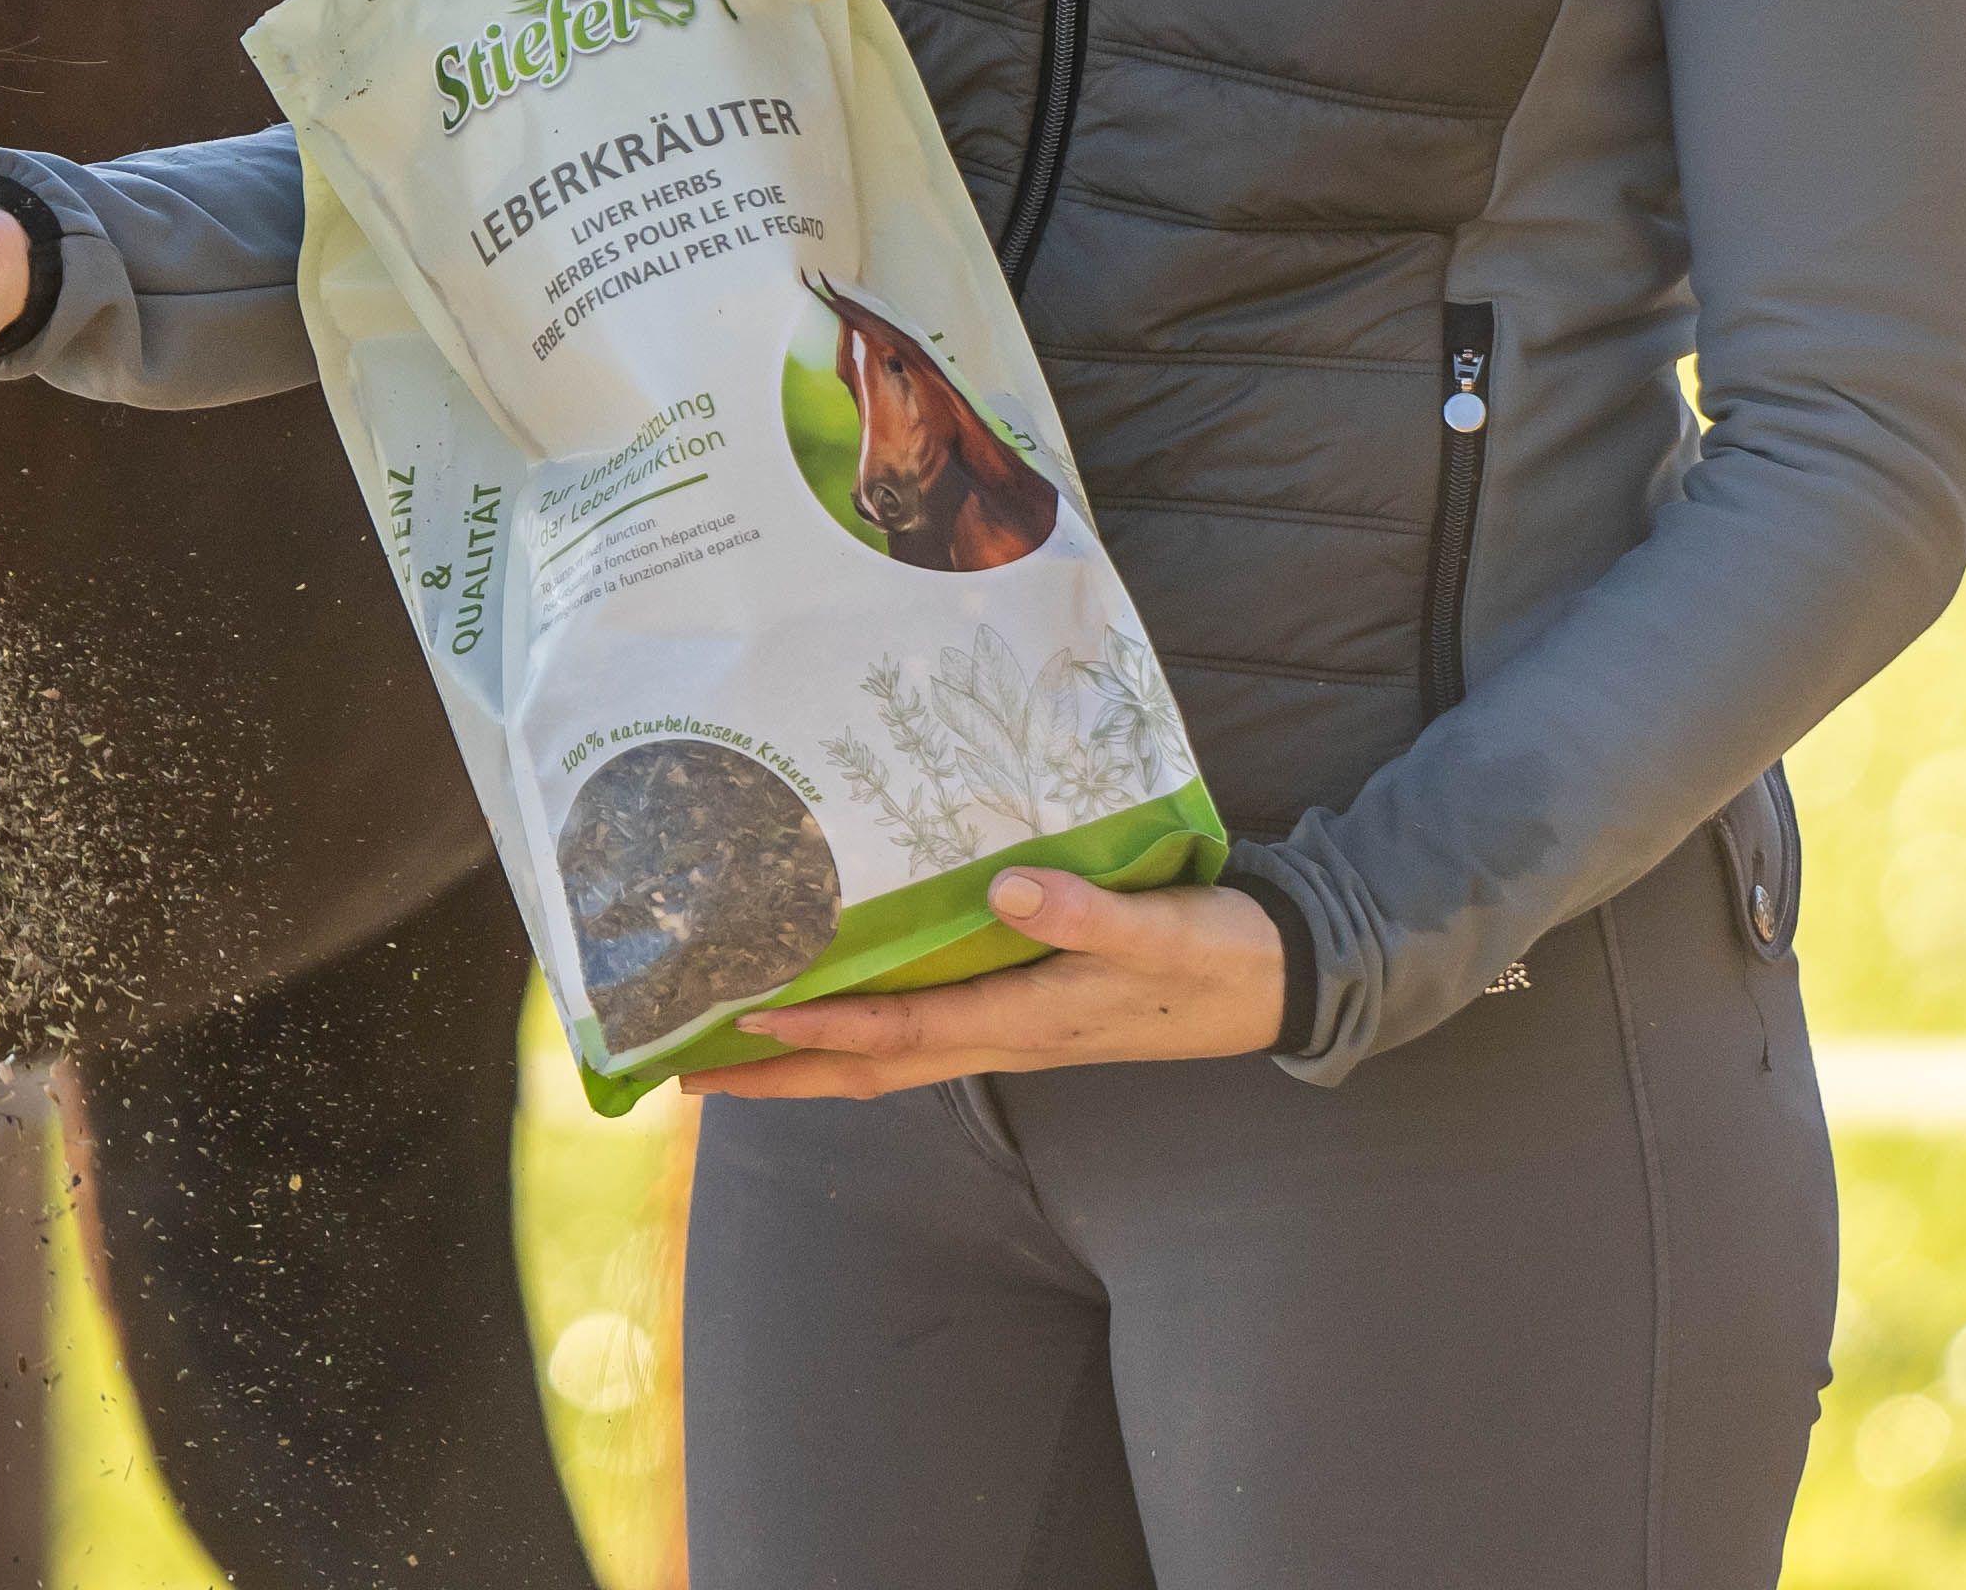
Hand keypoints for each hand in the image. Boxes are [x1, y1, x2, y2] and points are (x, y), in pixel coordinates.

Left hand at [686, 869, 1285, 1102]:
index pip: (900, 1030)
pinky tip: (835, 1003)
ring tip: (732, 1049)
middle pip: (872, 1066)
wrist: (1277, 978)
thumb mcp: (1158, 929)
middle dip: (782, 1075)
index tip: (746, 1018)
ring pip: (890, 1056)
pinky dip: (863, 1029)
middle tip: (688, 1074)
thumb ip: (1085, 912)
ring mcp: (1013, 1029)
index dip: (822, 1026)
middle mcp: (1006, 1036)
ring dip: (810, 1058)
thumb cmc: (1214, 953)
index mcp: (1026, 1019)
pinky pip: (921, 1031)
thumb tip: (1003, 889)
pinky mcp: (1026, 1008)